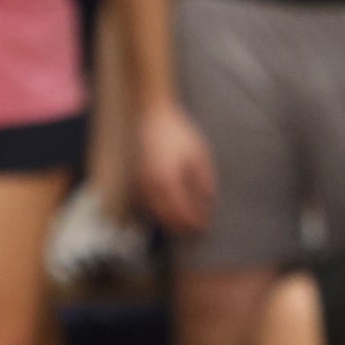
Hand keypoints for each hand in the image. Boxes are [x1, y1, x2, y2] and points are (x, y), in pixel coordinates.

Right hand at [135, 98, 216, 233]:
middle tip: (196, 229)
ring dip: (168, 221)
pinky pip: (143, 203)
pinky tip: (166, 210)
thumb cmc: (178, 132)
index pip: (182, 212)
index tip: (205, 225)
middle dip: (182, 226)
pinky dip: (154, 211)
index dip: (194, 222)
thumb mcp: (198, 153)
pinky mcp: (135, 179)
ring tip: (183, 222)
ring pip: (153, 213)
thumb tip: (209, 201)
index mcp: (169, 180)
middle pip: (166, 218)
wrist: (152, 116)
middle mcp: (151, 186)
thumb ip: (204, 179)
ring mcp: (140, 183)